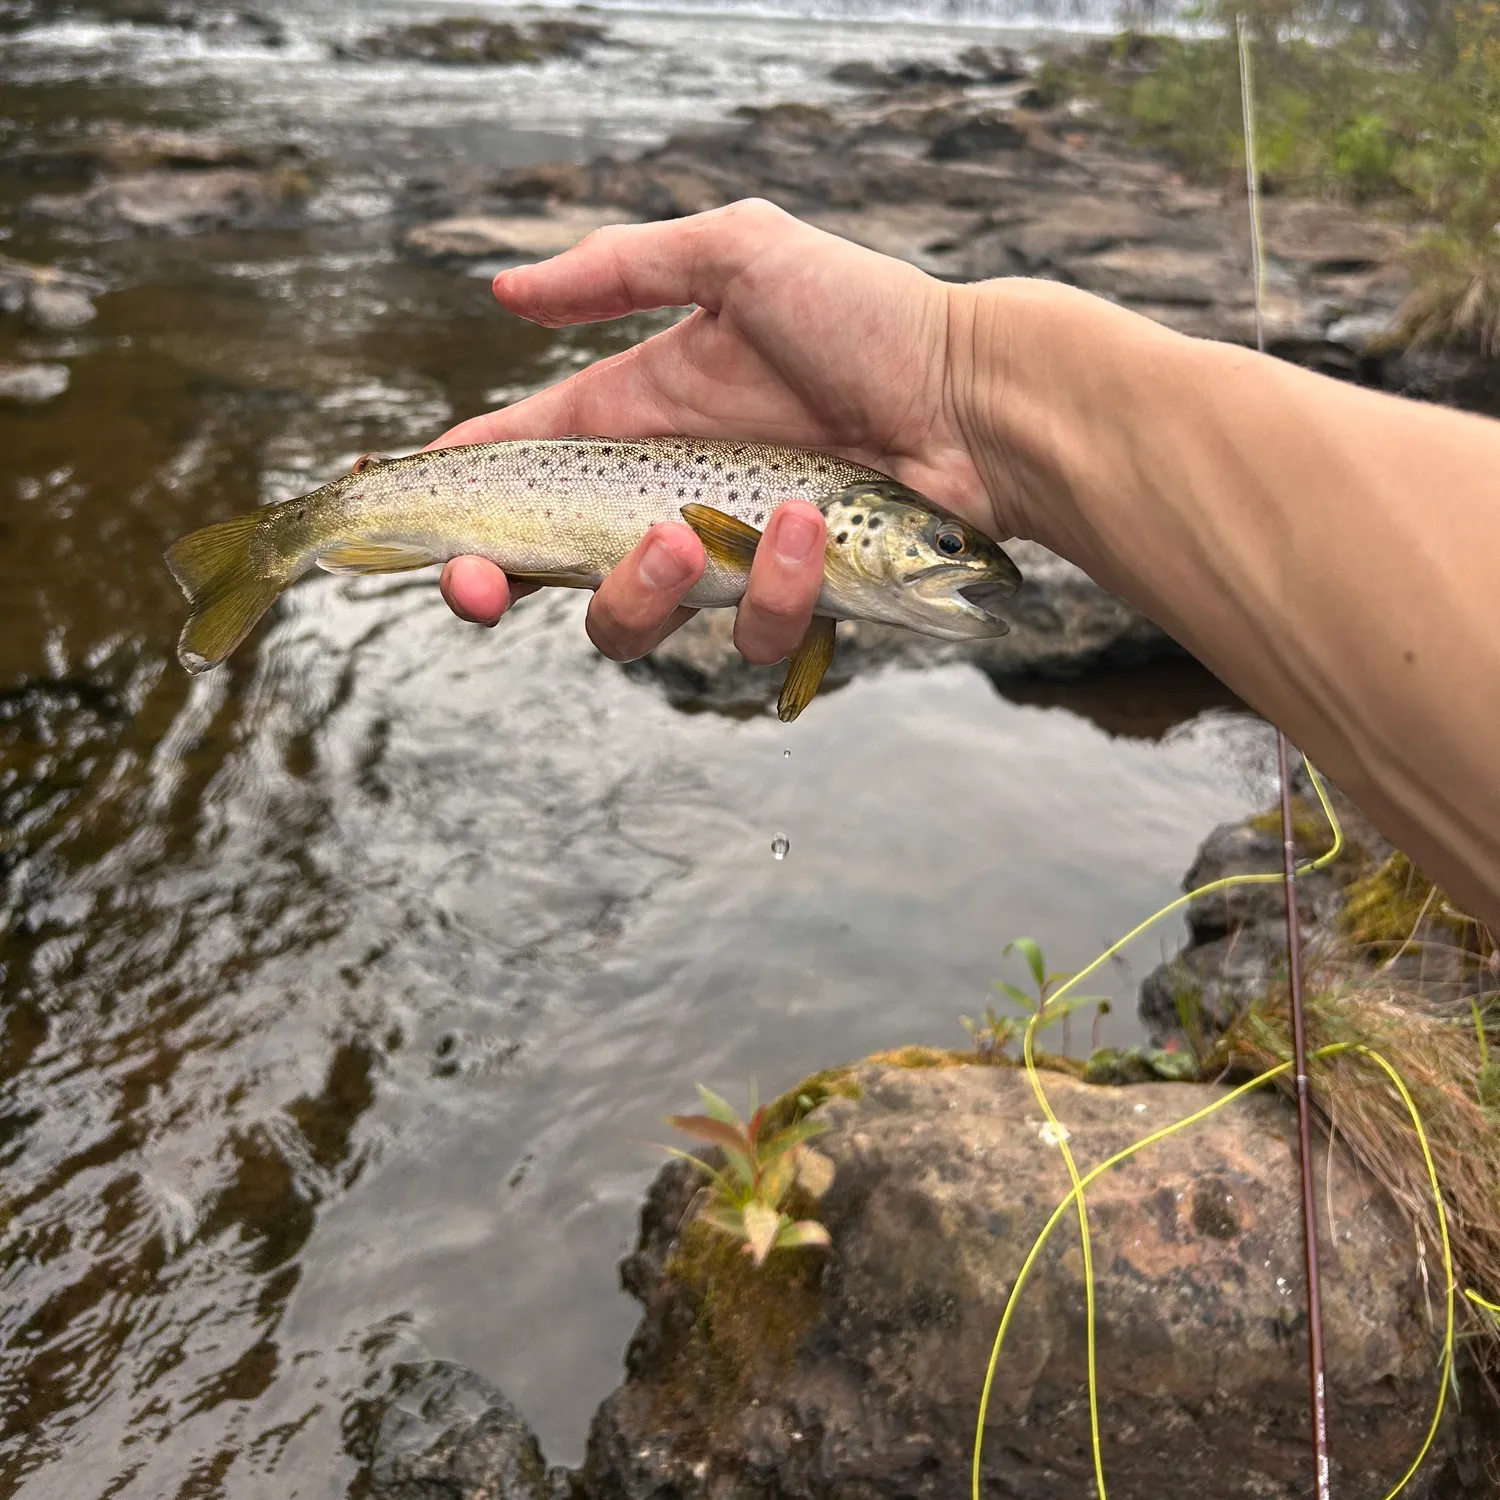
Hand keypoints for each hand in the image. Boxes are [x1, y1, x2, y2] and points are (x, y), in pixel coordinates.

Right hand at [430, 198, 998, 660]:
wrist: (973, 392)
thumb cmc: (867, 315)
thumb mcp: (735, 257)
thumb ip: (619, 270)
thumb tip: (503, 291)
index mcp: (634, 421)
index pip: (521, 466)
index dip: (458, 497)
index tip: (414, 514)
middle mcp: (665, 499)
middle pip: (549, 573)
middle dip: (493, 588)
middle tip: (482, 587)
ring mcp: (725, 562)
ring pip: (631, 625)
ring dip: (643, 590)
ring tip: (695, 533)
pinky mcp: (787, 605)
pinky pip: (746, 635)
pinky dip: (773, 588)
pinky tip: (812, 527)